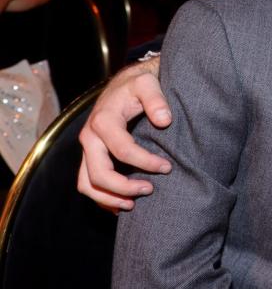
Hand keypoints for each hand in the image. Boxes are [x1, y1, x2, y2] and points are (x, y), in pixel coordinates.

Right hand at [77, 56, 172, 211]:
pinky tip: (122, 204)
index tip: (167, 167)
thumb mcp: (147, 84)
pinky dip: (101, 198)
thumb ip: (156, 99)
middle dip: (124, 187)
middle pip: (99, 173)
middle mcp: (89, 137)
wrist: (123, 84)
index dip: (145, 162)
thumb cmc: (137, 85)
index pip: (122, 150)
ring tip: (133, 204)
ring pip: (87, 183)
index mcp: (103, 120)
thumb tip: (164, 120)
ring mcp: (87, 149)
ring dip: (109, 198)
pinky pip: (87, 183)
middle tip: (150, 189)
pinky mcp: (89, 156)